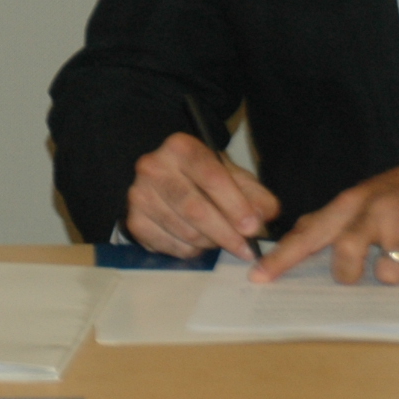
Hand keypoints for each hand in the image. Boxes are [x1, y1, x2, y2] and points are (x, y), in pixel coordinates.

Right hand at [124, 131, 281, 260]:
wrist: (168, 180)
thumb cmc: (204, 178)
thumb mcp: (233, 177)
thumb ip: (255, 194)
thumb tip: (264, 215)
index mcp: (180, 147)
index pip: (210, 176)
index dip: (234, 205)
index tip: (252, 227)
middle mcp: (153, 167)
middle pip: (194, 208)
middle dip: (225, 233)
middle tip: (246, 248)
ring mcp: (139, 195)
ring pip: (184, 231)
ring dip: (210, 243)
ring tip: (222, 239)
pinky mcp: (135, 221)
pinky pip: (170, 247)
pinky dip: (191, 251)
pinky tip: (199, 241)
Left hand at [249, 148, 398, 284]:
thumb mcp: (367, 195)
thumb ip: (336, 219)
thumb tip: (298, 236)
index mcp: (352, 202)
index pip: (310, 233)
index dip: (283, 257)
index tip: (258, 277)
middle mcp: (375, 208)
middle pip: (346, 258)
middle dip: (353, 274)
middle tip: (370, 263)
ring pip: (388, 275)